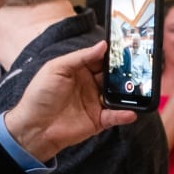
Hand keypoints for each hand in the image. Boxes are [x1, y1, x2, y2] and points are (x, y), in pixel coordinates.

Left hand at [5, 40, 133, 161]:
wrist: (33, 127)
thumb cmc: (40, 95)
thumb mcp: (57, 68)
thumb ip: (80, 57)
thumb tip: (102, 45)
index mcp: (78, 70)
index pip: (100, 59)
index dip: (112, 54)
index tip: (126, 47)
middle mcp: (89, 85)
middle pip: (112, 76)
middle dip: (124, 71)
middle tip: (139, 66)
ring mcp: (94, 102)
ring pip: (117, 95)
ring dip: (127, 91)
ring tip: (139, 87)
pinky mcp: (97, 120)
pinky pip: (114, 116)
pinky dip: (124, 114)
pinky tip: (131, 112)